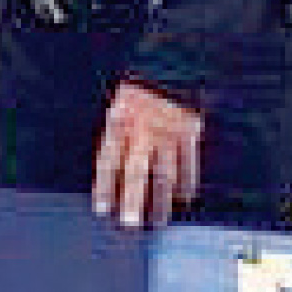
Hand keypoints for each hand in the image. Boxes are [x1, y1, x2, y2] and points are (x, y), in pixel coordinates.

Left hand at [92, 80, 202, 228]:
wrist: (167, 67)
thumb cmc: (136, 94)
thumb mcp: (116, 108)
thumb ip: (114, 138)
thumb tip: (109, 177)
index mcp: (119, 121)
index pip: (109, 160)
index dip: (105, 186)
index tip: (102, 210)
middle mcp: (143, 129)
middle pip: (137, 171)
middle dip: (132, 199)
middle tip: (129, 224)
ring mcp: (168, 131)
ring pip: (165, 173)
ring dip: (161, 201)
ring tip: (158, 221)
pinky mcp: (189, 132)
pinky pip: (188, 165)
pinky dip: (185, 184)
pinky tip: (181, 198)